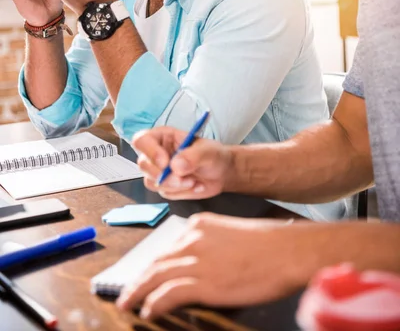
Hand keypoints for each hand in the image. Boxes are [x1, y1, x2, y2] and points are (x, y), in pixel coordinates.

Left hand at [117, 212, 303, 319]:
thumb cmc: (269, 244)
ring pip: (155, 276)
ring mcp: (196, 260)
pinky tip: (148, 311)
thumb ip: (211, 246)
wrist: (287, 250)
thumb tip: (201, 265)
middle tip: (126, 291)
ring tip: (127, 303)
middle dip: (138, 278)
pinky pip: (168, 294)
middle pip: (156, 260)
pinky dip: (154, 303)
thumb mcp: (232, 235)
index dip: (152, 264)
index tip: (144, 274)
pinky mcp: (203, 282)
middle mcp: (193, 239)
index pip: (168, 247)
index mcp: (200, 225)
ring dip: (137, 292)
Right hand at [132, 126, 232, 198]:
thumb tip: (175, 166)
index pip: (142, 140)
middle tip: (186, 178)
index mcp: (163, 137)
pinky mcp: (164, 186)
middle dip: (164, 176)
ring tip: (194, 181)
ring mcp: (159, 171)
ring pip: (151, 182)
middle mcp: (156, 153)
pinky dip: (181, 192)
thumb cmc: (213, 155)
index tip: (166, 163)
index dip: (150, 152)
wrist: (222, 172)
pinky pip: (164, 193)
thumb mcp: (207, 151)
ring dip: (174, 186)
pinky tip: (196, 186)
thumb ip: (192, 156)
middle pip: (144, 164)